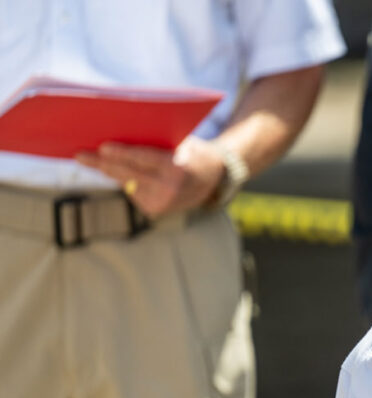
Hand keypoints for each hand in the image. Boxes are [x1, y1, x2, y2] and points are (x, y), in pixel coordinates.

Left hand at [76, 136, 224, 216]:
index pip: (145, 160)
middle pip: (128, 174)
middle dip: (102, 164)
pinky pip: (132, 191)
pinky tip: (125, 174)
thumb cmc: (193, 152)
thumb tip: (121, 136)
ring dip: (108, 171)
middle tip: (80, 155)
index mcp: (178, 169)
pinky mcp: (154, 210)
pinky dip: (126, 180)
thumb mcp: (182, 143)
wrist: (212, 179)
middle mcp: (169, 189)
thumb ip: (158, 142)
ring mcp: (161, 202)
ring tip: (88, 159)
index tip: (102, 147)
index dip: (122, 154)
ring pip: (126, 183)